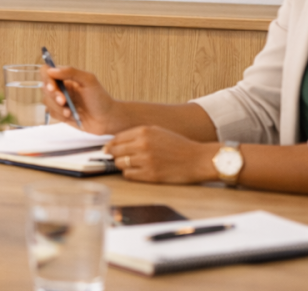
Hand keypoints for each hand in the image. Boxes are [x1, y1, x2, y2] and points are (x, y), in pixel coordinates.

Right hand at [43, 66, 125, 134]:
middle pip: (45, 88)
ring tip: (70, 112)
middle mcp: (61, 87)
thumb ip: (71, 72)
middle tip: (64, 101)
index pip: (47, 71)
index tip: (53, 87)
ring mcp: (60, 101)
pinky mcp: (61, 113)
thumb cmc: (100, 99)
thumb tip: (51, 70)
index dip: (47, 79)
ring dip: (58, 108)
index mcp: (66, 77)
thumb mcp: (89, 80)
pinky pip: (52, 113)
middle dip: (54, 96)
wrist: (107, 119)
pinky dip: (60, 116)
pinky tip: (72, 116)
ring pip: (47, 102)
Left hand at [104, 126, 219, 183]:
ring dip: (122, 165)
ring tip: (132, 164)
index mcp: (144, 131)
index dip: (111, 145)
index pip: (116, 138)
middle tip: (119, 158)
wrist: (198, 159)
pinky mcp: (150, 175)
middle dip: (115, 155)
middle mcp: (143, 145)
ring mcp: (146, 160)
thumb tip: (115, 142)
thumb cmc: (178, 145)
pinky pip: (128, 175)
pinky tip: (138, 171)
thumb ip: (137, 135)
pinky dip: (130, 174)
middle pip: (115, 151)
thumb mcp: (157, 131)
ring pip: (119, 164)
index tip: (109, 149)